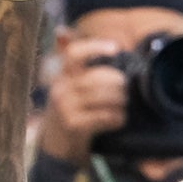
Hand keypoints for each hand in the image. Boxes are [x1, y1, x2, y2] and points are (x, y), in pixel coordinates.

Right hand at [35, 39, 131, 162]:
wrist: (55, 150)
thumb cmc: (69, 114)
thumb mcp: (66, 88)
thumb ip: (71, 64)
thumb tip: (61, 31)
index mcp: (62, 77)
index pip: (74, 53)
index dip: (95, 47)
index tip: (116, 48)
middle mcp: (61, 89)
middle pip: (99, 77)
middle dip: (119, 84)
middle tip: (126, 92)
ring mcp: (66, 108)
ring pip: (105, 97)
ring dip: (121, 103)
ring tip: (123, 107)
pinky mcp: (74, 125)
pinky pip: (105, 116)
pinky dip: (117, 118)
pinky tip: (118, 120)